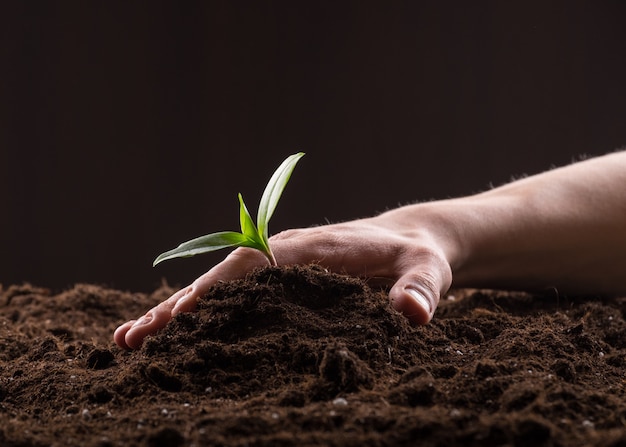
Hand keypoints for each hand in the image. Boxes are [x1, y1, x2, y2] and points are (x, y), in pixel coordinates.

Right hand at [114, 212, 454, 348]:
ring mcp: (276, 267)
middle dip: (178, 306)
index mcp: (310, 248)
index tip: (182, 314)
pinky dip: (196, 314)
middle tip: (135, 338)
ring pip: (216, 288)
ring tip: (131, 340)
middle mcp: (284, 254)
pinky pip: (230, 297)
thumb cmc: (416, 256)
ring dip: (174, 312)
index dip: (218, 289)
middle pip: (221, 278)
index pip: (255, 265)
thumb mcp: (428, 270)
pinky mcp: (276, 282)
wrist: (408, 241)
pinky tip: (169, 335)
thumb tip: (411, 315)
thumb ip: (421, 289)